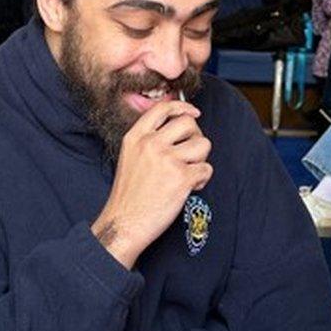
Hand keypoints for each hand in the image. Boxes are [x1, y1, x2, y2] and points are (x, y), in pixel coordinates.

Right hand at [91, 101, 212, 268]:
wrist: (123, 223)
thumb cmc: (128, 196)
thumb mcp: (130, 157)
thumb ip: (148, 141)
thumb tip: (179, 130)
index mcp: (136, 137)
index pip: (163, 108)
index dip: (183, 107)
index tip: (194, 112)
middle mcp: (151, 144)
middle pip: (189, 123)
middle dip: (195, 137)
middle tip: (190, 154)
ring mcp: (167, 160)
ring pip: (203, 144)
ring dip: (201, 159)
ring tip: (189, 172)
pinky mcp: (181, 178)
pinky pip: (206, 169)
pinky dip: (202, 180)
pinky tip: (189, 188)